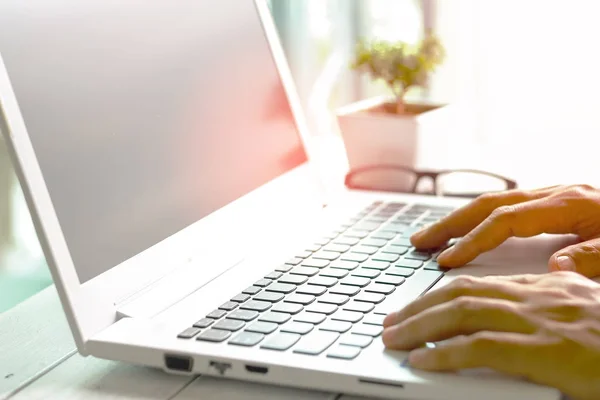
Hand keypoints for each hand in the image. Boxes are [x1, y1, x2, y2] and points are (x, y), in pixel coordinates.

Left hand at [382, 271, 599, 399]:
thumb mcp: (584, 318)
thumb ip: (547, 313)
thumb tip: (510, 318)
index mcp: (549, 287)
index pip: (480, 282)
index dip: (439, 291)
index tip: (415, 304)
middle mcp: (542, 296)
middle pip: (461, 291)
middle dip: (418, 306)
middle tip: (392, 321)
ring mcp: (544, 321)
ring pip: (462, 311)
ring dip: (420, 324)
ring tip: (394, 337)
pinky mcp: (550, 351)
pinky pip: (481, 346)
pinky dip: (445, 352)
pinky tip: (423, 360)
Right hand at [411, 184, 599, 276]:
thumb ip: (595, 259)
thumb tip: (555, 269)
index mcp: (572, 203)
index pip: (507, 221)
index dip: (474, 240)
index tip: (449, 261)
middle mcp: (558, 194)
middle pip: (490, 203)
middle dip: (451, 223)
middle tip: (419, 241)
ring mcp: (555, 196)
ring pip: (494, 202)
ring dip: (459, 218)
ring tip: (432, 236)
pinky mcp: (556, 203)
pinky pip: (507, 207)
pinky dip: (480, 219)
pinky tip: (469, 231)